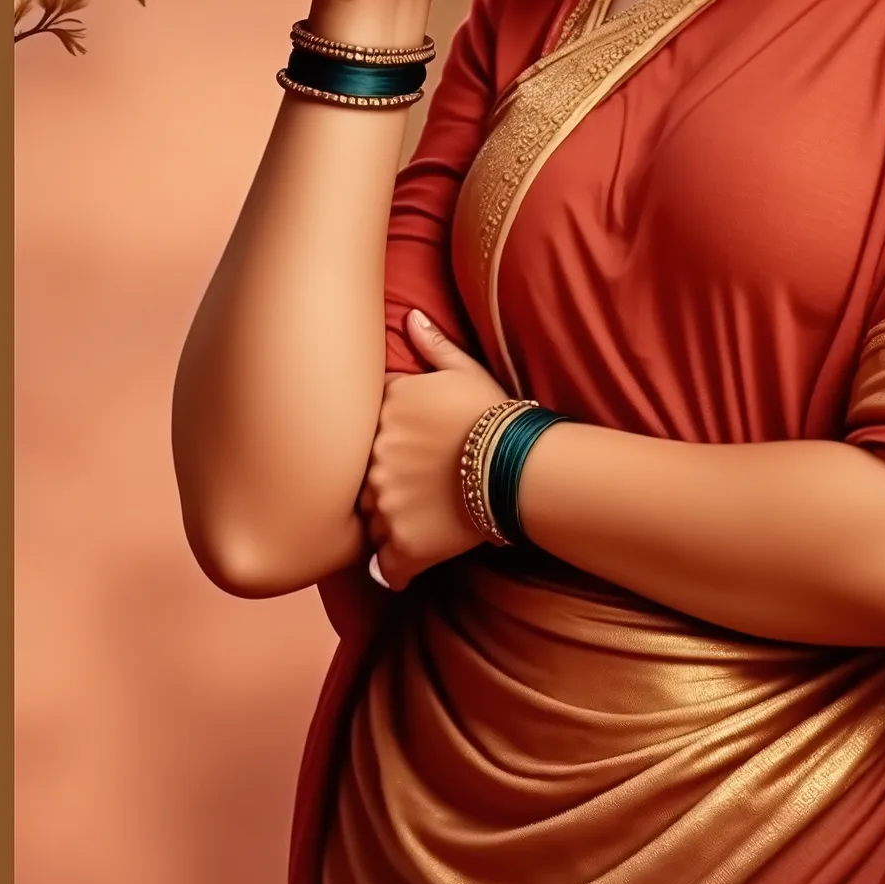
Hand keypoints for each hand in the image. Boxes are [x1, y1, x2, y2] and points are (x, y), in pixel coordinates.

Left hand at [358, 309, 508, 589]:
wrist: (521, 464)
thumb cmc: (497, 414)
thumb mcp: (467, 371)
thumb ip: (433, 346)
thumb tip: (409, 317)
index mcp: (388, 408)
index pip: (364, 426)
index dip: (385, 439)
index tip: (408, 447)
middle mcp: (376, 454)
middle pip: (363, 474)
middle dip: (383, 481)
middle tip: (418, 486)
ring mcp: (385, 500)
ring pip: (371, 518)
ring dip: (388, 520)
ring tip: (421, 518)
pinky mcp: (401, 542)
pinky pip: (386, 565)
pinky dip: (397, 566)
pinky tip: (411, 562)